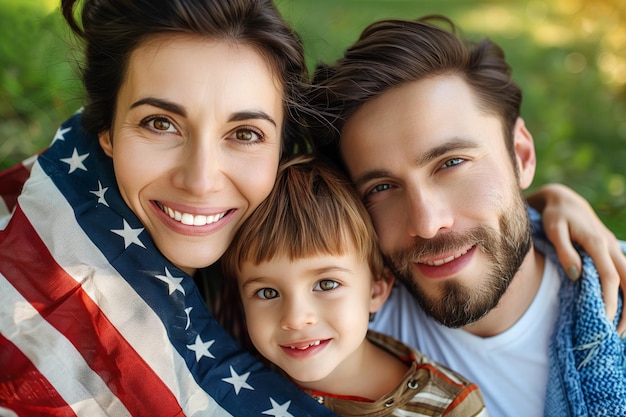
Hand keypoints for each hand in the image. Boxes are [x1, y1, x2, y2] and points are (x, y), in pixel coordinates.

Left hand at [527, 183, 625, 334]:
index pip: (610, 277)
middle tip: (619, 334)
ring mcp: (614, 249)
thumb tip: (576, 276)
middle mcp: (611, 247)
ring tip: (621, 329)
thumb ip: (565, 253)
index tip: (605, 320)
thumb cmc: (554, 216)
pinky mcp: (612, 252)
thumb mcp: (554, 231)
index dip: (610, 300)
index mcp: (598, 244)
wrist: (563, 199)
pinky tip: (622, 310)